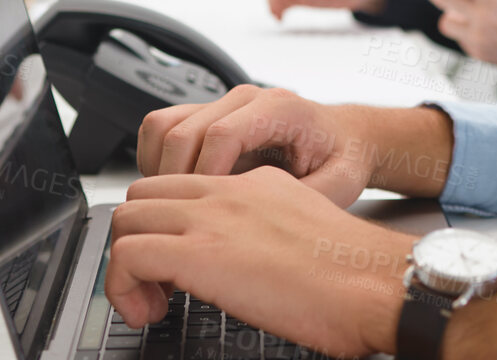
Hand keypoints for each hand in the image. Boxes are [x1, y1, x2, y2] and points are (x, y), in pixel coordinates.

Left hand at [106, 167, 416, 356]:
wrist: (372, 282)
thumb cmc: (354, 273)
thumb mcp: (308, 227)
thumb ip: (270, 228)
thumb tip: (252, 261)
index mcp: (254, 184)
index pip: (179, 186)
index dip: (163, 227)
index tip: (172, 268)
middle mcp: (226, 192)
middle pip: (142, 197)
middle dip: (135, 242)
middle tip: (157, 287)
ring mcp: (211, 218)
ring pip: (125, 221)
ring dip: (125, 268)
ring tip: (151, 303)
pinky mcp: (199, 252)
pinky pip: (126, 256)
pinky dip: (123, 288)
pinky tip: (152, 312)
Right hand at [137, 84, 376, 207]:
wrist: (341, 136)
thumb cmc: (341, 157)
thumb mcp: (342, 181)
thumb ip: (313, 196)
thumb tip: (274, 219)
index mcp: (278, 109)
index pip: (221, 134)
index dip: (204, 176)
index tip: (204, 212)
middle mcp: (245, 99)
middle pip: (183, 131)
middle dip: (174, 181)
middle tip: (185, 221)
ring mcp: (222, 103)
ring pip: (162, 125)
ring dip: (158, 169)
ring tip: (175, 206)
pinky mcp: (206, 114)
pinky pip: (160, 128)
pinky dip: (153, 160)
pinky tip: (172, 191)